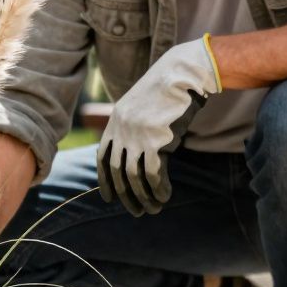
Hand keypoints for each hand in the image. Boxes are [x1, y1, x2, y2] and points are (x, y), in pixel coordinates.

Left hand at [97, 36, 221, 216]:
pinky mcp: (155, 141)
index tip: (108, 198)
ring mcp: (137, 136)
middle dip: (126, 196)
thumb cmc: (167, 90)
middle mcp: (121, 131)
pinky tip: (165, 196)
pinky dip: (158, 189)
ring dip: (144, 197)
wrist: (183, 74)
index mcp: (114, 122)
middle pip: (118, 172)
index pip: (103, 158)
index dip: (105, 181)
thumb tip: (131, 154)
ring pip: (135, 177)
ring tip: (154, 208)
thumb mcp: (141, 106)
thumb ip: (131, 127)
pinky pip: (154, 174)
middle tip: (137, 212)